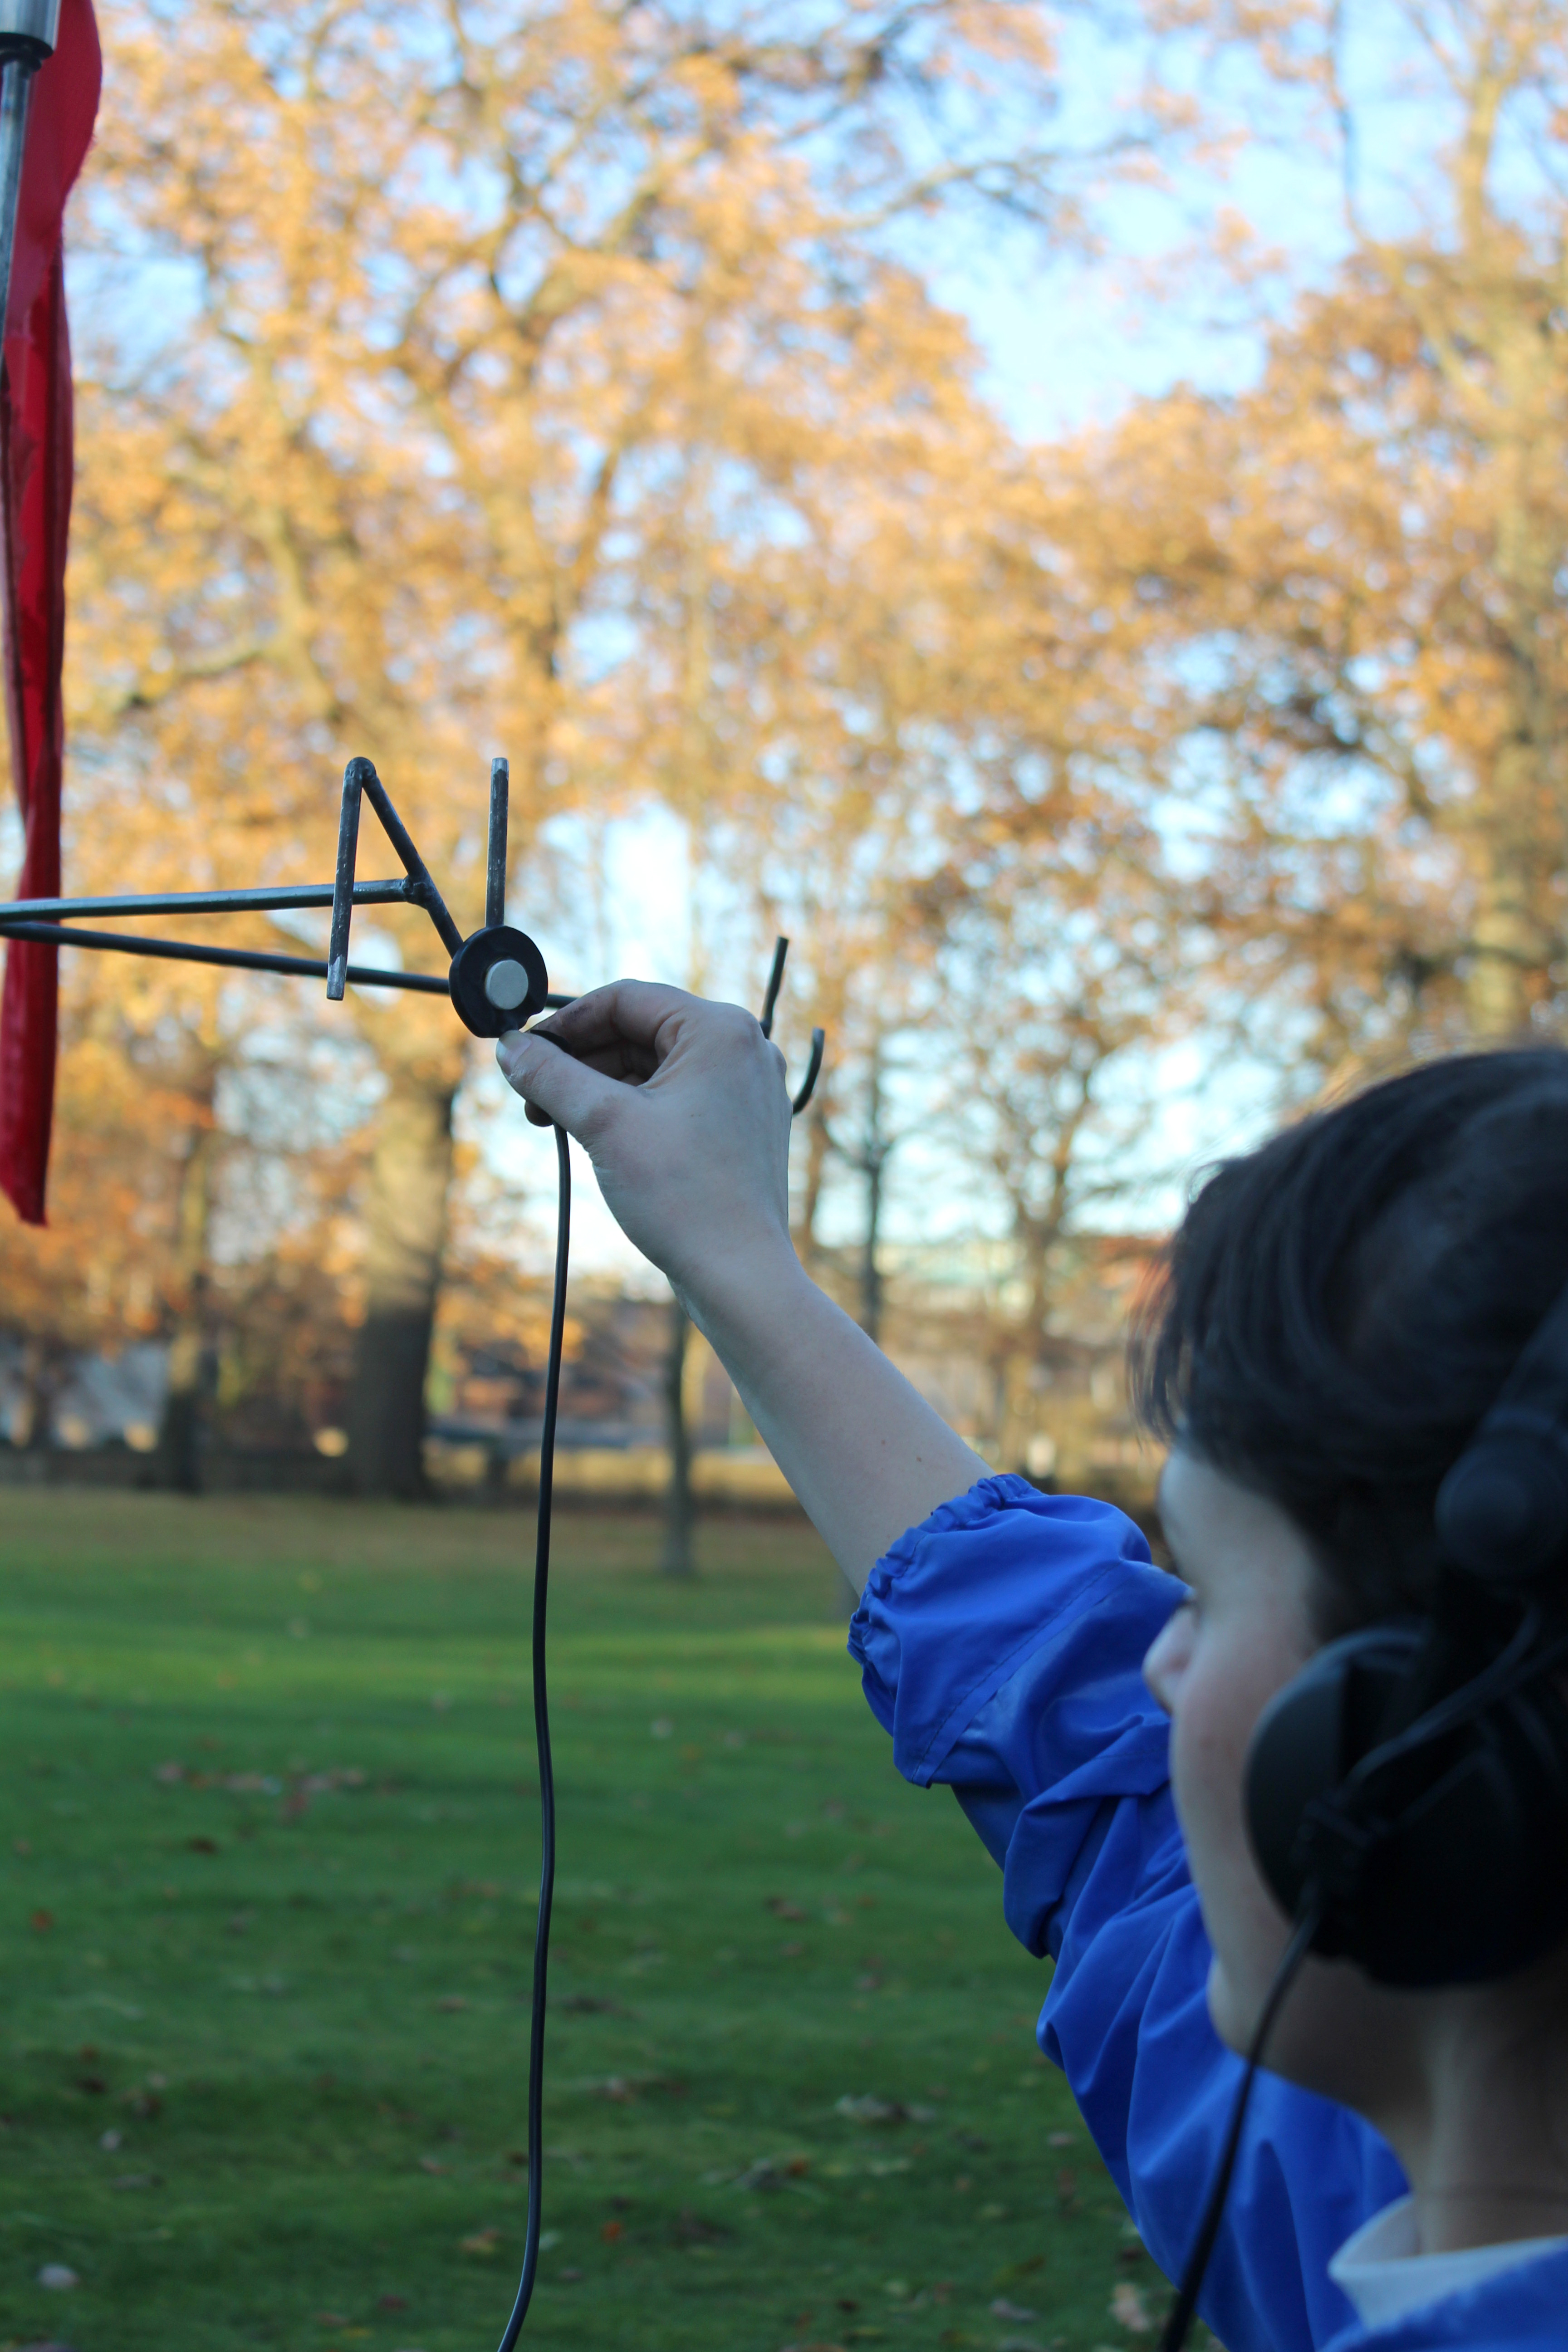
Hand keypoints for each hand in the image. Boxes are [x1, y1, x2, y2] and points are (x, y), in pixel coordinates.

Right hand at [496, 981, 796, 1300]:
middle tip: (531, 1098)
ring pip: (653, 1067)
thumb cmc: (682, 1196)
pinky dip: (631, 1108)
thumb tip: (508, 1046)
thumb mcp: (603, 1124)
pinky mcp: (740, 1123)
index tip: (523, 1052)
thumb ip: (550, 1075)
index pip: (625, 999)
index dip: (566, 1023)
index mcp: (721, 1029)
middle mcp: (743, 1047)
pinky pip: (674, 1096)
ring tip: (554, 1122)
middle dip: (579, 1061)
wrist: (739, 1274)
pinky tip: (594, 1136)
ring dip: (599, 1087)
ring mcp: (746, 1087)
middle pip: (639, 1031)